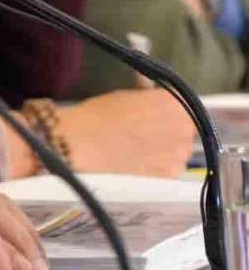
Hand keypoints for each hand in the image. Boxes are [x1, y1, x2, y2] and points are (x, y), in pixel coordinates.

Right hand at [58, 89, 193, 176]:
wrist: (84, 144)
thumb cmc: (100, 114)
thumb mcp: (126, 95)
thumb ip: (147, 96)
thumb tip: (151, 93)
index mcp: (175, 103)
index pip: (184, 102)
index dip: (168, 107)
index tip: (157, 110)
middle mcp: (184, 128)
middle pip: (185, 127)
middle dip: (169, 127)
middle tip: (145, 128)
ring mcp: (180, 154)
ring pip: (179, 149)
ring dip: (166, 147)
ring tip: (140, 147)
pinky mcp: (170, 176)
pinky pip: (170, 167)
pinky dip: (159, 165)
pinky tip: (139, 161)